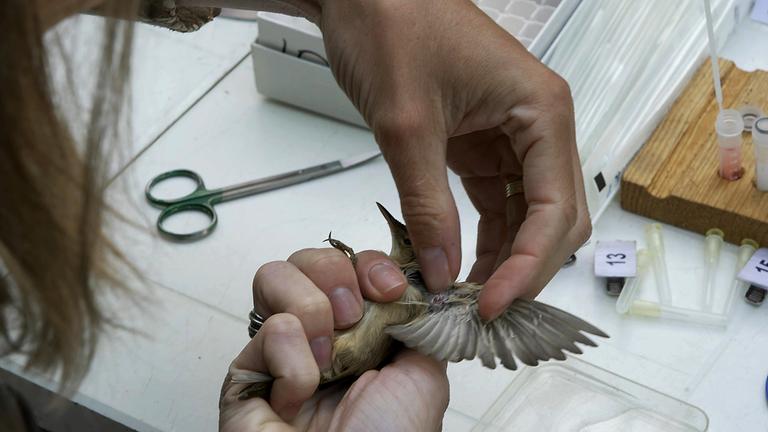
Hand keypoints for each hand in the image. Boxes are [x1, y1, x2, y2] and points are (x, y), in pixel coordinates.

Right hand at [219, 248, 448, 430]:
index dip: (370, 264)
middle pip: (309, 258)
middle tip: (353, 319)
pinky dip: (293, 364)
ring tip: (327, 358)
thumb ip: (414, 323)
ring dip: (312, 310)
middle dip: (336, 275)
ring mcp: (280, 348)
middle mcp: (320, 332)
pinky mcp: (246, 371)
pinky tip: (298, 397)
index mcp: (363, 330)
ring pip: (274, 275)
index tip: (389, 290)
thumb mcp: (423, 374)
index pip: (352, 262)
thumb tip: (409, 284)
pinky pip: (268, 328)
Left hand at [317, 0, 590, 318]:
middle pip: (554, 218)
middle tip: (481, 311)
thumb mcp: (407, 127)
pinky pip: (494, 203)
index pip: (555, 208)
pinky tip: (456, 266)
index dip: (529, 267)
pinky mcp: (483, 145)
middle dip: (523, 269)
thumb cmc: (392, 27)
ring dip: (502, 259)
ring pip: (525, 217)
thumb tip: (443, 272)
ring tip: (465, 298)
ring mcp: (513, 137)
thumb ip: (428, 206)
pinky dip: (481, 238)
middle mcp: (539, 126)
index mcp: (542, 111)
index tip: (491, 306)